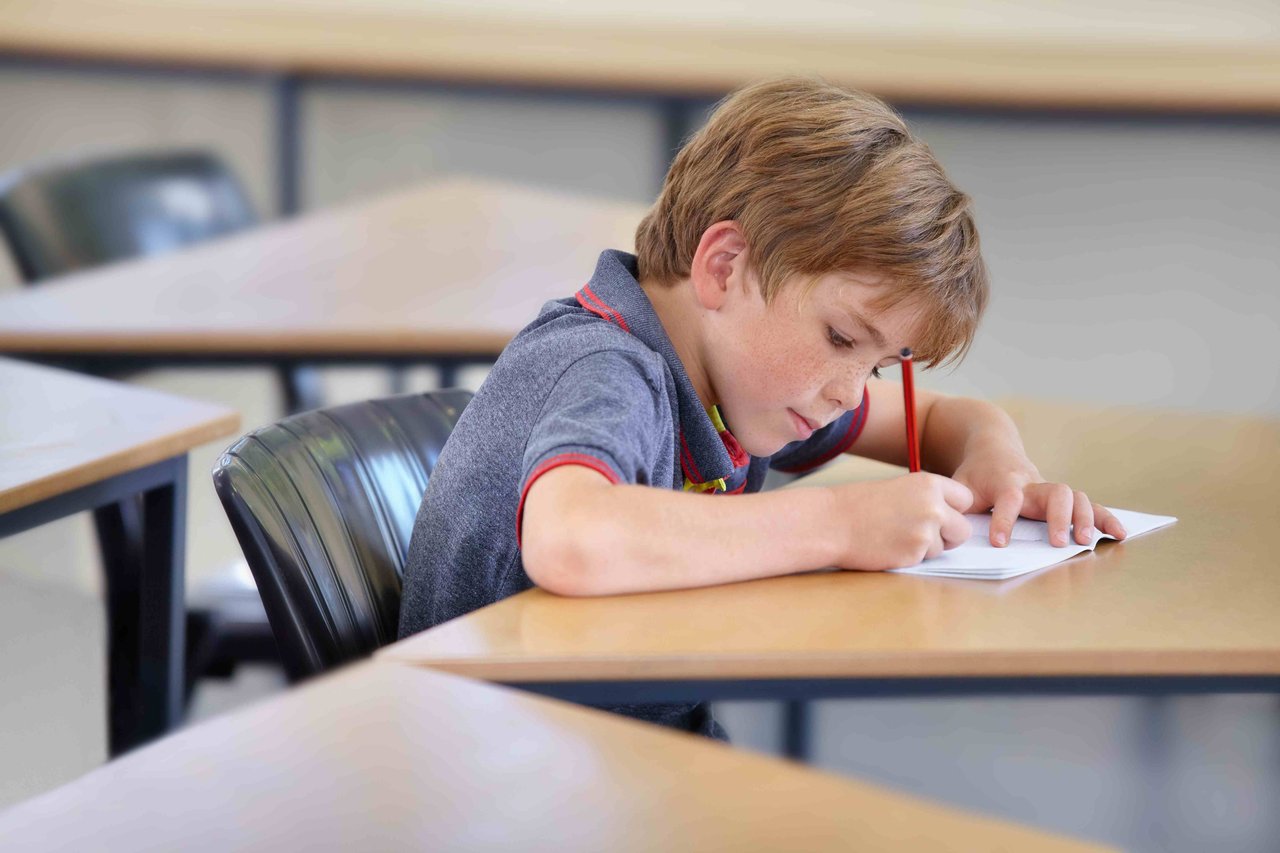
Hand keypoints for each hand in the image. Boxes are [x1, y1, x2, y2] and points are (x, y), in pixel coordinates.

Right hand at [830, 472, 973, 570]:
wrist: (830, 522)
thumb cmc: (858, 505)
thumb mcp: (899, 488)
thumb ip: (927, 499)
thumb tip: (953, 518)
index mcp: (929, 484)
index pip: (965, 500)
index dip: (953, 510)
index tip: (939, 514)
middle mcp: (933, 506)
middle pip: (963, 529)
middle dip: (947, 535)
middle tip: (920, 532)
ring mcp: (925, 532)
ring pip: (943, 548)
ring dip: (925, 547)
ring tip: (895, 536)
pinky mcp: (913, 555)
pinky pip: (925, 560)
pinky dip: (910, 557)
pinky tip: (888, 546)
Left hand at [952, 445, 1127, 547]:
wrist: (991, 448)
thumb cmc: (974, 475)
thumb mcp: (959, 488)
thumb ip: (959, 508)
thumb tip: (955, 533)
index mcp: (1004, 482)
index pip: (1008, 499)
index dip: (1004, 520)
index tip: (999, 542)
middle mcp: (1032, 483)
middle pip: (1054, 493)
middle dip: (1058, 518)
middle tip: (1058, 544)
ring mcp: (1049, 489)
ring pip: (1075, 496)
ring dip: (1085, 519)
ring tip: (1086, 542)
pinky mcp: (1061, 497)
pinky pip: (1088, 505)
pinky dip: (1105, 518)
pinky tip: (1119, 534)